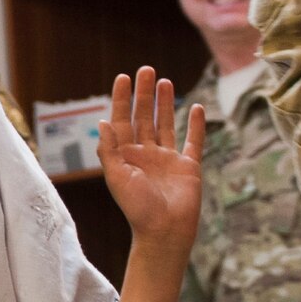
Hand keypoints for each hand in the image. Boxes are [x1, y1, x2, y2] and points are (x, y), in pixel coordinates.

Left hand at [98, 67, 203, 256]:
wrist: (164, 232)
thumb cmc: (136, 208)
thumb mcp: (116, 177)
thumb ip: (109, 149)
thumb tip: (102, 121)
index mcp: (126, 156)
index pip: (122, 120)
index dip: (122, 99)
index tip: (123, 77)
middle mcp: (146, 154)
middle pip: (144, 117)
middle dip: (144, 94)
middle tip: (147, 69)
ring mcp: (168, 159)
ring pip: (166, 124)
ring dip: (166, 104)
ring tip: (165, 82)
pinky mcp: (188, 166)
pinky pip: (193, 141)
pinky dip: (197, 125)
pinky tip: (197, 107)